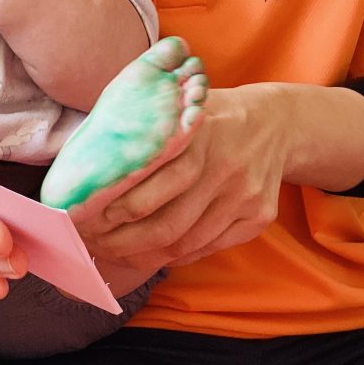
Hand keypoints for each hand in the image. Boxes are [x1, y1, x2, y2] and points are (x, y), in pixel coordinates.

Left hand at [72, 85, 291, 269]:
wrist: (276, 123)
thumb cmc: (207, 117)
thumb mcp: (178, 108)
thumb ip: (143, 132)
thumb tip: (87, 165)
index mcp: (198, 137)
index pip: (149, 186)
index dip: (115, 210)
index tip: (88, 218)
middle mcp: (224, 167)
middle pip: (166, 224)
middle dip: (123, 242)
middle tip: (96, 244)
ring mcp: (244, 195)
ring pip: (186, 243)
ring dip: (146, 255)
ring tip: (117, 253)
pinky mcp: (258, 217)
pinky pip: (208, 248)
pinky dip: (176, 256)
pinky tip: (153, 252)